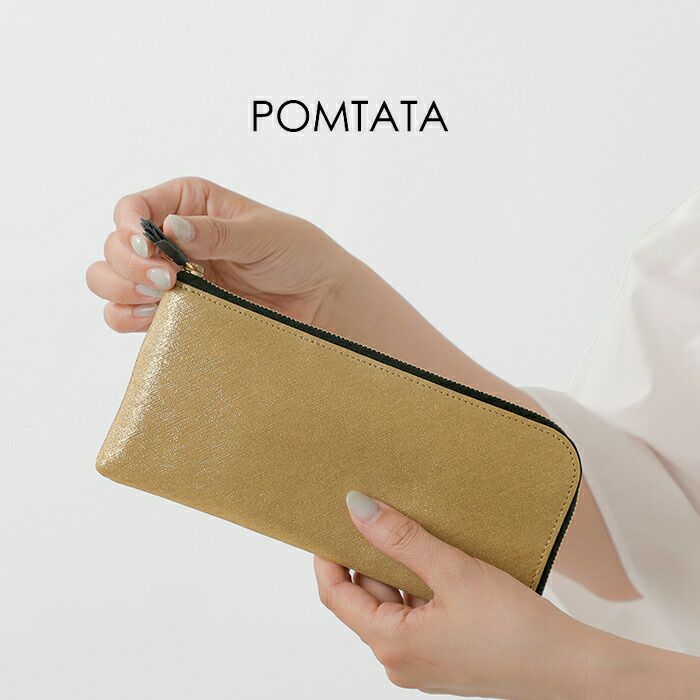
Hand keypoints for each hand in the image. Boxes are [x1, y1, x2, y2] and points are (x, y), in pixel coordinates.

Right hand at [85, 176, 529, 410]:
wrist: (321, 301)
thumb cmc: (301, 254)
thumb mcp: (264, 234)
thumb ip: (216, 232)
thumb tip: (168, 227)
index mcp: (190, 205)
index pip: (135, 207)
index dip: (130, 226)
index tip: (151, 248)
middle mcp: (173, 239)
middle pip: (116, 246)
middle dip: (128, 262)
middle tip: (167, 278)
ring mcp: (171, 277)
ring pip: (110, 279)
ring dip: (123, 288)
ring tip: (164, 295)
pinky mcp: (177, 313)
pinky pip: (128, 316)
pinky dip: (129, 317)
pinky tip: (156, 316)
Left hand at [314, 492, 699, 698]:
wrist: (571, 669)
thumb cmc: (516, 628)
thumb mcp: (453, 572)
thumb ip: (401, 539)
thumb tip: (357, 508)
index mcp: (392, 644)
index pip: (335, 595)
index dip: (326, 556)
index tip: (328, 521)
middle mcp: (399, 658)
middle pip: (364, 597)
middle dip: (366, 557)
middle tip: (376, 513)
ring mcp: (421, 659)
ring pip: (391, 603)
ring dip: (395, 568)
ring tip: (409, 529)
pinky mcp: (442, 653)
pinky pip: (414, 612)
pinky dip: (416, 584)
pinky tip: (434, 558)